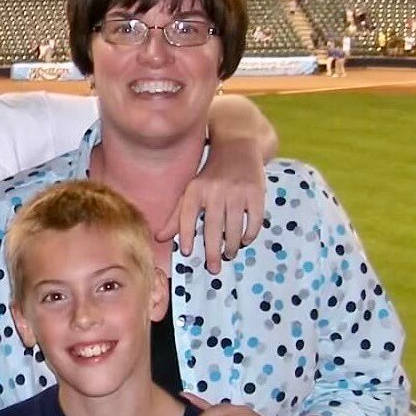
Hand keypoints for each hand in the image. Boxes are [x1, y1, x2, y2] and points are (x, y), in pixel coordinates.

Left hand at [158, 137, 265, 272]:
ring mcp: (237, 191)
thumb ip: (177, 215)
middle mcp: (215, 190)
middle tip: (213, 268)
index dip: (186, 236)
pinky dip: (250, 234)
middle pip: (213, 228)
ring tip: (229, 254)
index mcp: (196, 189)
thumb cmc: (211, 175)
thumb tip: (159, 238)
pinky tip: (245, 240)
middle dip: (213, 252)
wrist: (238, 147)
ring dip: (232, 246)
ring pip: (234, 228)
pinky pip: (254, 221)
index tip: (187, 253)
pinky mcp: (256, 192)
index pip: (187, 216)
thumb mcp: (191, 190)